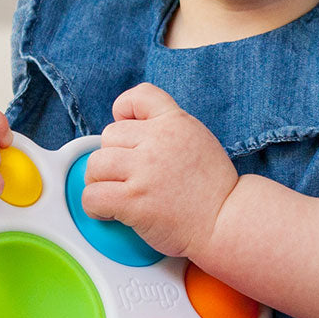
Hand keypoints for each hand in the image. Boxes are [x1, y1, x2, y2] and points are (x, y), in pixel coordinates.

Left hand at [82, 83, 237, 259]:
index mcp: (175, 122)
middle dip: (112, 157)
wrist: (226, 222)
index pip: (139, 95)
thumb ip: (167, 131)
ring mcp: (145, 170)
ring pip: (95, 164)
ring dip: (98, 181)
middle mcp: (158, 140)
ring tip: (115, 194)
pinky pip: (92, 196)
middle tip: (126, 177)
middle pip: (109, 135)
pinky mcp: (134, 200)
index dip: (124, 110)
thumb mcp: (197, 140)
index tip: (127, 132)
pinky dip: (94, 206)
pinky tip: (110, 213)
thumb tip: (130, 134)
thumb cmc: (212, 189)